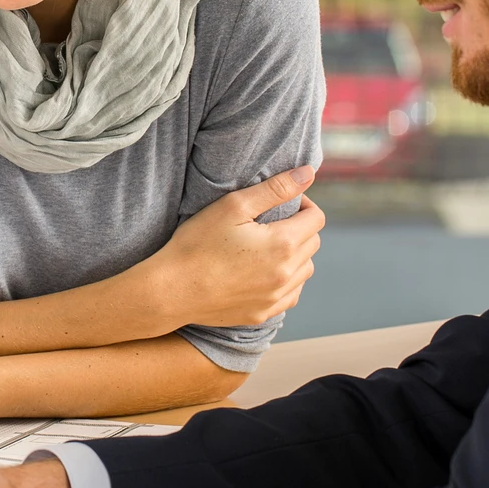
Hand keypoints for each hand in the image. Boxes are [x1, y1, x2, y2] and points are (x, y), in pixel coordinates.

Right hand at [138, 165, 323, 328]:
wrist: (172, 290)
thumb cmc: (197, 243)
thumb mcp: (234, 206)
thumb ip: (275, 188)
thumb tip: (308, 173)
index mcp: (284, 244)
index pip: (316, 219)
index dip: (303, 205)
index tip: (283, 203)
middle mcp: (287, 274)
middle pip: (313, 244)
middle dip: (300, 228)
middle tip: (271, 222)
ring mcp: (276, 298)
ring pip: (305, 271)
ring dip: (296, 256)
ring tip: (268, 247)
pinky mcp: (263, 314)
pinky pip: (291, 295)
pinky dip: (286, 282)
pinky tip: (265, 273)